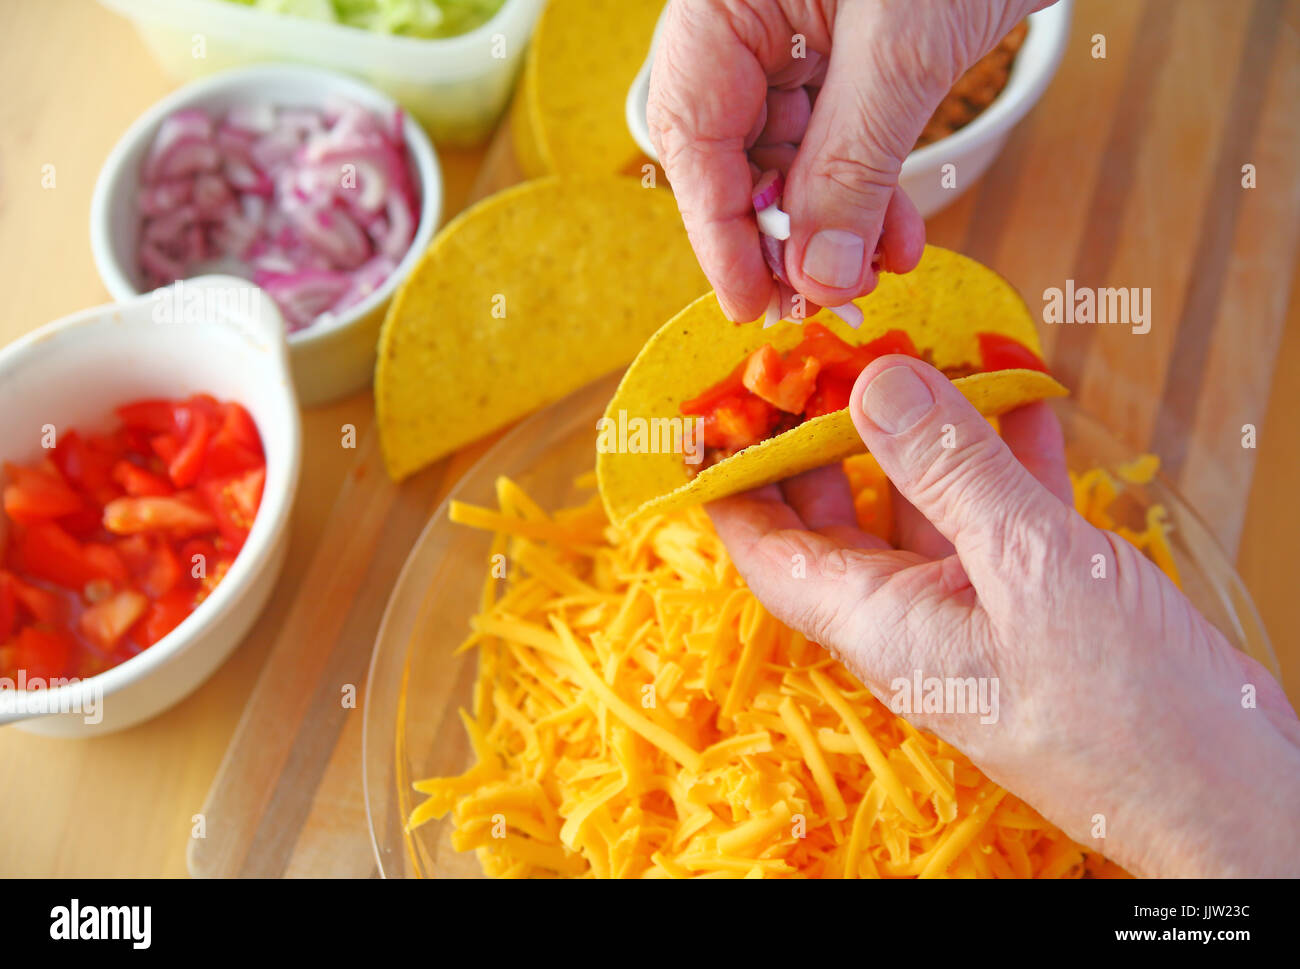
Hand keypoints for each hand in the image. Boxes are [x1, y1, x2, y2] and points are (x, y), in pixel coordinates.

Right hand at [647, 0, 1049, 321]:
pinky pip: (836, 142)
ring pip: (790, 160)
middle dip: (783, 237)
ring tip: (873, 274)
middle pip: (733, 156)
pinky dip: (867, 195)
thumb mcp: (904, 50)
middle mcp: (747, 23)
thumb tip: (819, 274)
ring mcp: (793, 38)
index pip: (694, 135)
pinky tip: (897, 239)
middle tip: (821, 300)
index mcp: (724, 2)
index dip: (719, 232)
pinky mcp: (843, 55)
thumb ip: (853, 165)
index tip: (751, 305)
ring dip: (833, 228)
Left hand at [708, 356, 1299, 876]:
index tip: (712, 420)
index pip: (769, 551)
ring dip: (923, 437)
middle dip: (823, 441)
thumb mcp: (1028, 568)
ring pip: (923, 508)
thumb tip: (874, 383)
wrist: (1227, 789)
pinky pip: (998, 518)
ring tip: (921, 356)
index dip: (732, 486)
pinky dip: (1001, 457)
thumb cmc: (1125, 709)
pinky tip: (1016, 398)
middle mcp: (912, 619)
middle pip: (838, 521)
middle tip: (821, 364)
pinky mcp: (1036, 606)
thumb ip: (950, 471)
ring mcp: (975, 612)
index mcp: (879, 623)